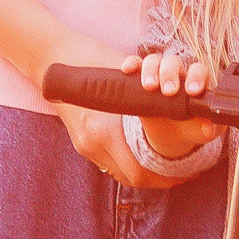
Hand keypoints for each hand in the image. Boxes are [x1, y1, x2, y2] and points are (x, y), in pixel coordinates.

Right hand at [51, 31, 173, 186]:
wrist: (52, 59)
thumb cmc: (93, 61)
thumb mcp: (125, 79)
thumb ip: (147, 100)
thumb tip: (178, 110)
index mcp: (104, 130)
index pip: (138, 170)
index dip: (164, 177)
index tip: (185, 172)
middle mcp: (92, 143)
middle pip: (131, 177)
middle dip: (157, 179)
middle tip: (181, 173)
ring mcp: (84, 145)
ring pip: (120, 173)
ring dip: (142, 173)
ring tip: (166, 167)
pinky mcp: (80, 144)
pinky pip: (109, 164)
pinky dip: (127, 163)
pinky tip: (142, 157)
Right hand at [131, 47, 218, 164]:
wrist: (171, 135)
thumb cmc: (192, 128)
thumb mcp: (202, 132)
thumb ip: (209, 130)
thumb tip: (208, 128)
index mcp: (196, 82)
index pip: (198, 70)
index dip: (196, 76)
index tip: (192, 91)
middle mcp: (177, 74)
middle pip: (174, 62)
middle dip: (170, 74)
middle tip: (168, 92)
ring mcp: (158, 75)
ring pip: (154, 60)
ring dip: (150, 69)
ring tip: (149, 87)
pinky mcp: (140, 80)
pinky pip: (136, 65)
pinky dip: (131, 63)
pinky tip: (127, 70)